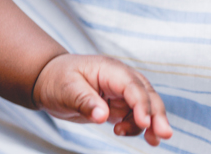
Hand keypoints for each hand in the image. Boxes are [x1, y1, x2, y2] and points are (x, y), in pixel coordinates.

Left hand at [33, 54, 172, 145]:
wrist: (47, 82)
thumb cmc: (56, 80)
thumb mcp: (65, 89)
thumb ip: (84, 101)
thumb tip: (102, 116)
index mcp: (108, 69)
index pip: (131, 85)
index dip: (141, 104)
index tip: (144, 123)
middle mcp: (120, 78)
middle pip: (147, 95)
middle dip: (157, 114)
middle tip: (163, 135)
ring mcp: (121, 92)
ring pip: (146, 108)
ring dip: (149, 124)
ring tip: (149, 141)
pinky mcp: (120, 105)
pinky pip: (136, 117)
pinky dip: (139, 128)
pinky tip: (133, 136)